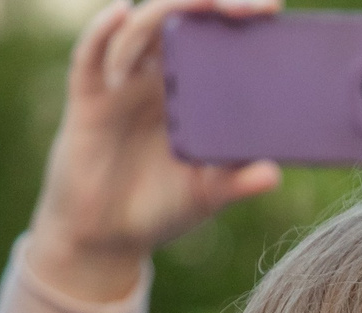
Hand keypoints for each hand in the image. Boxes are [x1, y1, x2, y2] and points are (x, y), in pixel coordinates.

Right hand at [22, 0, 284, 303]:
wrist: (107, 239)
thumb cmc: (159, 209)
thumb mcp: (204, 196)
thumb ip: (236, 182)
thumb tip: (273, 175)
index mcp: (189, 90)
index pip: (212, 39)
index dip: (237, 18)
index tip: (272, 8)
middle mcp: (155, 77)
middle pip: (179, 19)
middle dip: (209, 3)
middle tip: (248, 6)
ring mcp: (121, 83)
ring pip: (140, 29)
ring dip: (167, 10)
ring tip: (201, 1)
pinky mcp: (88, 99)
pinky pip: (90, 56)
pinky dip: (103, 31)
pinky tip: (121, 13)